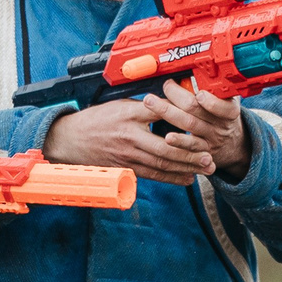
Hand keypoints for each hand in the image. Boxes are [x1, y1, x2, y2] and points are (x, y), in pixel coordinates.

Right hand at [44, 98, 215, 186]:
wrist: (70, 140)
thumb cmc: (96, 120)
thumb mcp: (120, 105)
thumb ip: (145, 106)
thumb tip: (173, 103)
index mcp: (130, 117)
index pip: (162, 116)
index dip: (184, 120)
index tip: (203, 122)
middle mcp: (130, 138)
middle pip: (166, 147)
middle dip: (191, 153)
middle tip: (210, 156)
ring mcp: (128, 156)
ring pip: (162, 164)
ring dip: (186, 168)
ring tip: (206, 168)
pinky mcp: (126, 169)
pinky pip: (152, 175)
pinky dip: (171, 178)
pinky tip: (186, 178)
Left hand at [148, 81, 250, 180]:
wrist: (233, 144)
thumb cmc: (224, 115)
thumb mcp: (228, 101)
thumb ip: (217, 90)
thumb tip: (194, 69)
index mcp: (229, 110)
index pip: (224, 106)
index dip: (211, 102)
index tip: (199, 93)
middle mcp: (220, 125)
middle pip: (196, 111)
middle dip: (176, 96)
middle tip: (163, 86)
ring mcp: (210, 139)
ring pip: (188, 126)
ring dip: (167, 113)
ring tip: (151, 103)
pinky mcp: (201, 151)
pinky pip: (189, 148)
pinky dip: (178, 142)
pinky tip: (166, 138)